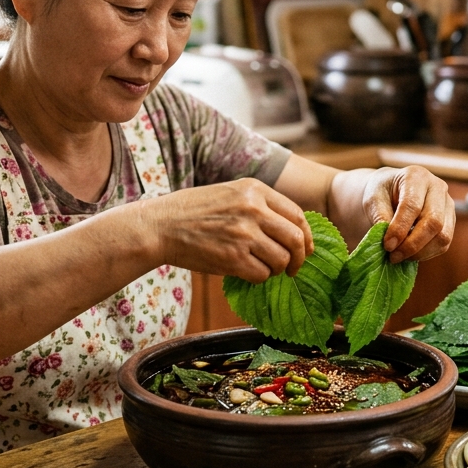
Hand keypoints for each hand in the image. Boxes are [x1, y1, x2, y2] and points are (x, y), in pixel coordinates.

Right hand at [143, 178, 313, 282]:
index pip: (297, 215)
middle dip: (299, 258)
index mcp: (255, 190)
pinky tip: (247, 272)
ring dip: (277, 269)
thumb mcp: (230, 192)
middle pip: (296, 239)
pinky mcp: (233, 258)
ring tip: (264, 268)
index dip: (306, 236)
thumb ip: (259, 205)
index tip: (305, 248)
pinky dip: (259, 278)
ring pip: (281, 260)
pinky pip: (261, 275)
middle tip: (293, 268)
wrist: (160, 225)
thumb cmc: (193, 211)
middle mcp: (253, 209)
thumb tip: (290, 230)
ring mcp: (244, 234)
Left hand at [361, 166, 454, 262]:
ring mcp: (447, 204)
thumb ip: (380, 218)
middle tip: (393, 256)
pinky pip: (444, 243)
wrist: (393, 191)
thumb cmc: (382, 193)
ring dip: (420, 252)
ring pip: (442, 235)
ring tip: (399, 256)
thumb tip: (391, 242)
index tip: (387, 245)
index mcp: (416, 176)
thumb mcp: (373, 200)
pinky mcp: (450, 220)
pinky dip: (426, 254)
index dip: (400, 228)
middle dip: (412, 244)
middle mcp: (437, 187)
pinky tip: (410, 254)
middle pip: (433, 221)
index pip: (412, 205)